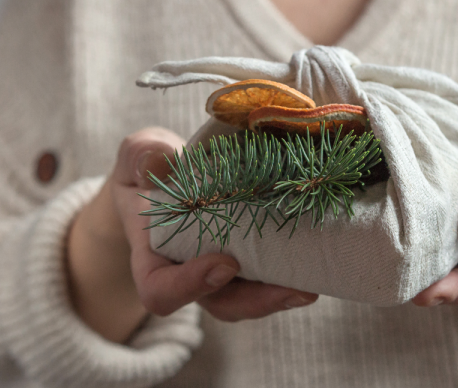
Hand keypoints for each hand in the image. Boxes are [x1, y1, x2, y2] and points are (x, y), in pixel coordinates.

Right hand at [67, 127, 317, 342]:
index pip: (161, 290)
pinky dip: (291, 273)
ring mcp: (222, 269)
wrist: (170, 175)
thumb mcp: (138, 154)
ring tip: (312, 284)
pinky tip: (319, 262)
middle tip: (294, 289)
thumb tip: (160, 161)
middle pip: (219, 303)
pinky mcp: (249, 258)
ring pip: (249, 298)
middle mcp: (189, 271)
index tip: (224, 263)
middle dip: (256, 301)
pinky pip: (268, 276)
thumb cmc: (150, 167)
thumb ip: (142, 156)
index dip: (190, 287)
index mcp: (153, 255)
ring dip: (281, 295)